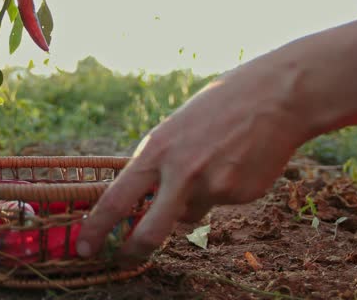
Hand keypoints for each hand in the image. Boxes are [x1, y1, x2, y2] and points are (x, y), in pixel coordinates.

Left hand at [76, 17, 356, 262]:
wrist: (273, 97)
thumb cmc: (217, 109)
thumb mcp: (174, 130)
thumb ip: (157, 166)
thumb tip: (140, 204)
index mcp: (156, 149)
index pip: (116, 198)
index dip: (96, 228)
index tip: (82, 248)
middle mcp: (180, 171)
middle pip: (149, 230)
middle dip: (133, 250)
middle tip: (123, 260)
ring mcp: (212, 185)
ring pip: (189, 215)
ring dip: (192, 200)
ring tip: (213, 161)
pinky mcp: (239, 195)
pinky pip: (219, 203)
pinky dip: (224, 189)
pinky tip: (238, 160)